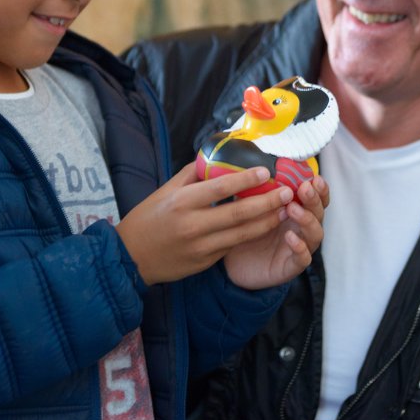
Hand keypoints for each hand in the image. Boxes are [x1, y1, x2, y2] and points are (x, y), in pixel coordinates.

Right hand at [116, 163, 295, 285]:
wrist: (131, 256)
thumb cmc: (148, 217)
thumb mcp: (166, 190)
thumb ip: (193, 174)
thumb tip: (217, 156)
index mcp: (182, 202)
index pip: (220, 187)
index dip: (245, 179)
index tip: (266, 171)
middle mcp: (193, 225)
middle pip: (239, 213)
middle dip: (268, 202)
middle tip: (288, 192)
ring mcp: (201, 247)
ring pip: (242, 234)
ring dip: (267, 221)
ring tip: (284, 210)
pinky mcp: (205, 262)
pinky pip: (232, 246)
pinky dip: (250, 235)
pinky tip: (265, 226)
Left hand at [223, 175, 328, 289]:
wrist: (234, 263)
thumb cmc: (245, 230)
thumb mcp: (248, 206)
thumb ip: (255, 190)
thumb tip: (253, 167)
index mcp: (295, 210)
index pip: (315, 198)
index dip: (319, 188)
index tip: (314, 177)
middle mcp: (301, 228)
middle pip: (318, 212)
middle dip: (314, 199)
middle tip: (304, 188)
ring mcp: (300, 247)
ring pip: (315, 233)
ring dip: (307, 219)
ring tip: (293, 208)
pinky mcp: (291, 266)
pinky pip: (303, 258)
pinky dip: (300, 247)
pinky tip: (290, 237)